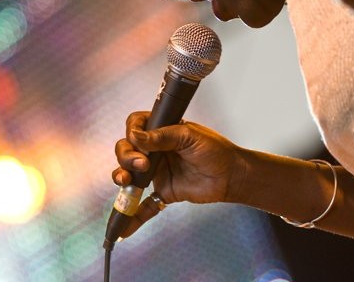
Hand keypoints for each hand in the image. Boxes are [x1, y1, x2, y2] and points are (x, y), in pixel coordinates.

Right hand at [112, 111, 245, 236]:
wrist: (232, 176)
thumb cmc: (216, 150)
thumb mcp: (190, 136)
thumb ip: (163, 136)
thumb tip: (136, 136)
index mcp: (163, 132)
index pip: (137, 126)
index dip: (132, 130)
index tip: (136, 138)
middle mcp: (156, 150)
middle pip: (127, 150)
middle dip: (126, 156)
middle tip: (141, 163)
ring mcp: (158, 171)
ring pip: (130, 174)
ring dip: (121, 178)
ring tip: (125, 182)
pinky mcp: (164, 191)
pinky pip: (144, 205)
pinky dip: (133, 216)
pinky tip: (123, 227)